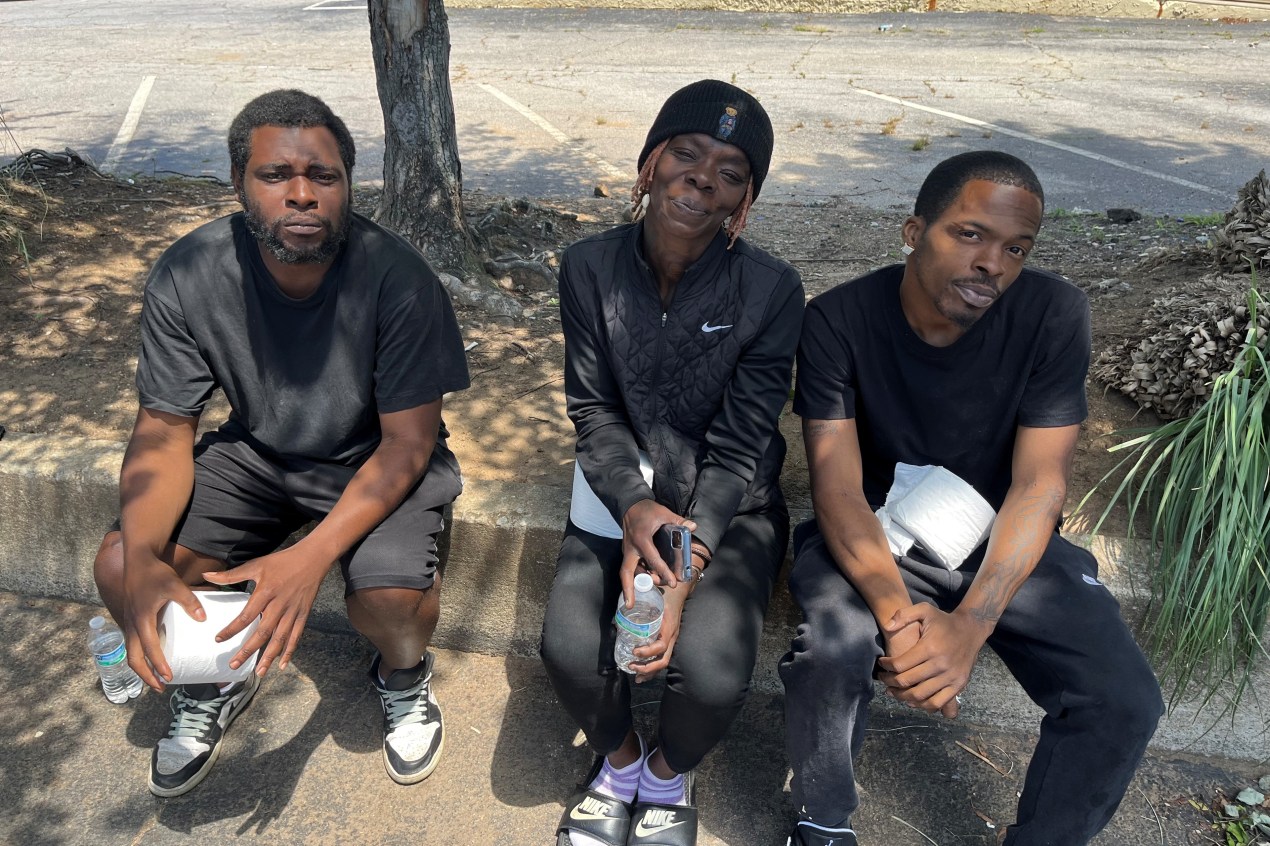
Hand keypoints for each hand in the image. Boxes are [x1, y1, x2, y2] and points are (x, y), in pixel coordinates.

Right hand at [120, 552, 206, 691]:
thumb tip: (203, 619)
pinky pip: (132, 643)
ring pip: (131, 652)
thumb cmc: (156, 572)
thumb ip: (189, 601)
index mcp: (142, 619)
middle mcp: (132, 624)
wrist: (137, 559)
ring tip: (155, 679)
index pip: (149, 649)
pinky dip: (139, 655)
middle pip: (133, 659)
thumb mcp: (175, 585)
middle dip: (145, 676)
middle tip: (161, 688)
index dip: (158, 666)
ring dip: (141, 668)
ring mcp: (129, 622)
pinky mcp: (131, 617)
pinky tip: (151, 657)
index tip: (169, 678)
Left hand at [203, 544, 331, 676]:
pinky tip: (282, 665)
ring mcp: (293, 611)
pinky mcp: (303, 615)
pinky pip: (296, 636)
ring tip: (259, 672)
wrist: (313, 558)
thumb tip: (207, 575)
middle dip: (248, 651)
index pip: (246, 616)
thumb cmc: (282, 561)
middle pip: (263, 632)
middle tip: (234, 665)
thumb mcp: (256, 565)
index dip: (232, 629)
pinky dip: (290, 651)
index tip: (219, 640)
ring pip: (280, 638)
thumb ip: (231, 575)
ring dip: (269, 656)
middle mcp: (280, 605)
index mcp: (266, 592)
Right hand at [619, 500, 695, 606]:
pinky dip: (635, 577)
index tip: (673, 583)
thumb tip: (694, 526)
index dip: (664, 572)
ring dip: (635, 584)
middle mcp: (631, 548)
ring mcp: (627, 550)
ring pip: (627, 572)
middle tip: (631, 604)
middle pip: (626, 572)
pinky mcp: (627, 552)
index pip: (653, 560)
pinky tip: (643, 585)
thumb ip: (678, 520)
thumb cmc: (648, 510)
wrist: (630, 504)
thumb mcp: (664, 513)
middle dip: (629, 589)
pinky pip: (629, 567)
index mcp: (642, 539)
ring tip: (643, 596)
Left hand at [628, 580, 691, 681]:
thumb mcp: (653, 596)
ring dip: (650, 672)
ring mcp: (672, 639)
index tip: (634, 652)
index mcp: (668, 627)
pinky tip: (643, 673)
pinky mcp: (669, 640)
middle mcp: (672, 636)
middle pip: (663, 660)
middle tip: (632, 667)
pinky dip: (653, 668)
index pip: (661, 646)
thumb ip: (637, 602)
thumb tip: (619, 614)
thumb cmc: (665, 593)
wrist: (679, 590)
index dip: (648, 652)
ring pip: (664, 662)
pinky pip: (663, 657)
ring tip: (636, 678)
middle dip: (647, 668)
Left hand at [876, 604, 991, 717]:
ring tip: (893, 691)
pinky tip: (912, 700)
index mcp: (929, 648)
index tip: (881, 664)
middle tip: (883, 679)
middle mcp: (940, 665)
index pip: (899, 664)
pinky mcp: (958, 685)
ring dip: (902, 696)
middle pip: (907, 682)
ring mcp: (951, 677)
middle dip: (889, 682)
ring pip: (920, 696)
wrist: (971, 629)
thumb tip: (887, 626)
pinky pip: (938, 702)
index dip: (885, 666)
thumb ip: (904, 615)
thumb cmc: (944, 620)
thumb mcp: (924, 610)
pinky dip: (923, 705)